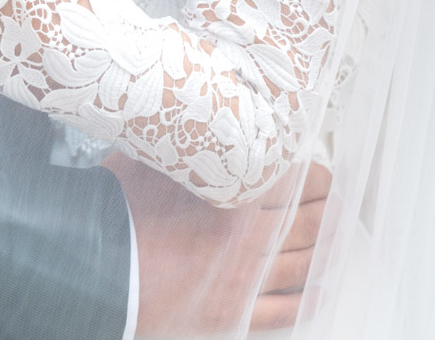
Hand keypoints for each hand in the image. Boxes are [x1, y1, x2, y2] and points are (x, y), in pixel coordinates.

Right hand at [104, 152, 330, 335]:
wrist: (98, 265)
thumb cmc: (121, 206)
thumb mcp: (159, 158)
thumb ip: (192, 144)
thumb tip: (209, 120)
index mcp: (235, 195)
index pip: (296, 181)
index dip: (315, 176)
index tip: (319, 172)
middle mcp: (249, 239)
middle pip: (309, 223)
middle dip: (328, 211)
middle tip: (336, 202)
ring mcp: (244, 280)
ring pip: (304, 264)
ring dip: (325, 249)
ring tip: (336, 238)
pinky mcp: (233, 313)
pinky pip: (286, 311)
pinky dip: (308, 300)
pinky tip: (319, 290)